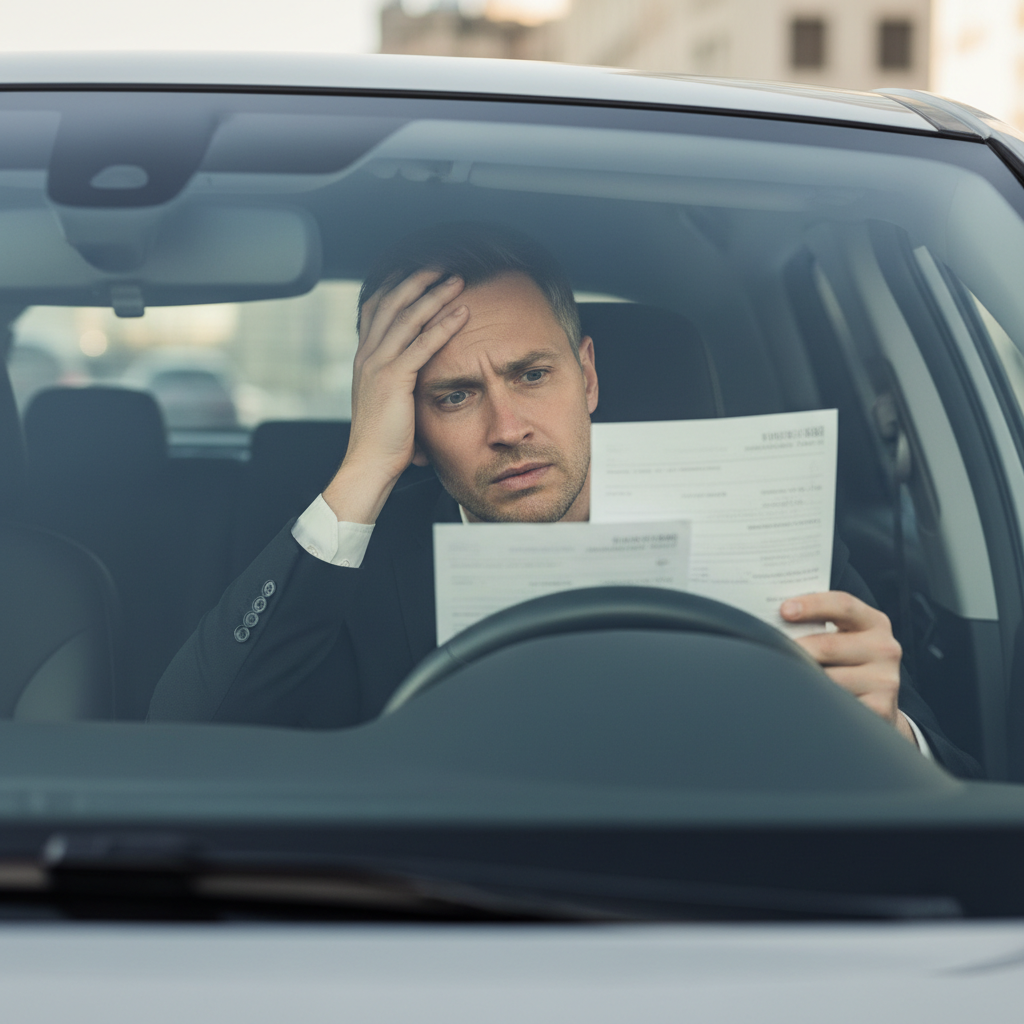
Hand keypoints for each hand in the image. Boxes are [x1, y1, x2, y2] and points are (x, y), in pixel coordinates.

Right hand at [322, 269, 467, 523]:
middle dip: (418, 280)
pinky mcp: (394, 380)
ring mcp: (378, 365)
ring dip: (434, 295)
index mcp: (364, 358)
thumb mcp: (388, 401)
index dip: (396, 285)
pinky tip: (461, 313)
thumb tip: (418, 377)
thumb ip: (400, 381)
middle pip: (391, 303)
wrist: (368, 464)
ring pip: (407, 318)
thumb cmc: (384, 440)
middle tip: (441, 265)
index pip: (376, 308)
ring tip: (457, 281)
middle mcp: (367, 355)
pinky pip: (422, 344)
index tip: (417, 271)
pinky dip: (443, 325)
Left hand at [781, 591, 915, 744]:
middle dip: (794, 648)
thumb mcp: (841, 636)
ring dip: (800, 677)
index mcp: (873, 622)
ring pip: (827, 678)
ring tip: (778, 676)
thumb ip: (817, 623)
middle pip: (828, 645)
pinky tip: (800, 700)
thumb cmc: (845, 660)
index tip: (783, 610)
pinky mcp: (879, 708)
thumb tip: (771, 616)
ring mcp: (884, 680)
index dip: (812, 605)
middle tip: (767, 650)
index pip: (843, 605)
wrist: (878, 703)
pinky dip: (814, 701)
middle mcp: (884, 648)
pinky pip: (835, 704)